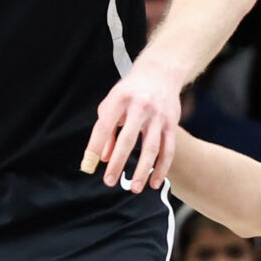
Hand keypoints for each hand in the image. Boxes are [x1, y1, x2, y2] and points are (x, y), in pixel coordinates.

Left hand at [82, 58, 183, 190]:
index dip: (95, 146)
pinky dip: (162, 168)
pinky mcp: (171, 124)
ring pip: (151, 148)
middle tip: (109, 181)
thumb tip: (102, 157)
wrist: (160, 72)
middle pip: (128, 139)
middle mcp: (140, 107)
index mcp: (120, 100)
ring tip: (134, 188)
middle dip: (118, 163)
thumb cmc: (131, 91)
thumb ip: (106, 129)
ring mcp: (158, 116)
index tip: (89, 165)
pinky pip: (168, 149)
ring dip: (143, 170)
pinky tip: (155, 182)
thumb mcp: (112, 103)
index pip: (105, 126)